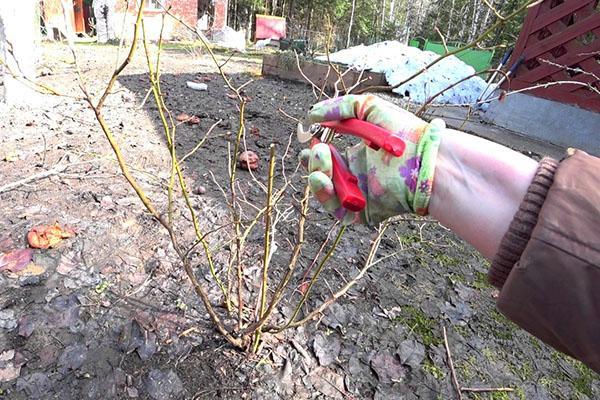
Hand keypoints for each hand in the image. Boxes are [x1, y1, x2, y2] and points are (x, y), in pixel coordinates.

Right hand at [300, 95, 444, 224]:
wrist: (427, 159)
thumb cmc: (406, 133)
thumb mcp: (370, 108)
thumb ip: (340, 107)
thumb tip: (311, 116)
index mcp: (357, 157)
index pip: (328, 159)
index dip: (315, 151)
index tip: (309, 139)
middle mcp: (356, 178)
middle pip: (323, 176)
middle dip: (313, 163)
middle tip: (316, 150)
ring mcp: (359, 196)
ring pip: (327, 194)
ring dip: (316, 177)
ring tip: (319, 159)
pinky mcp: (364, 212)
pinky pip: (338, 210)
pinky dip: (326, 197)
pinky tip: (324, 179)